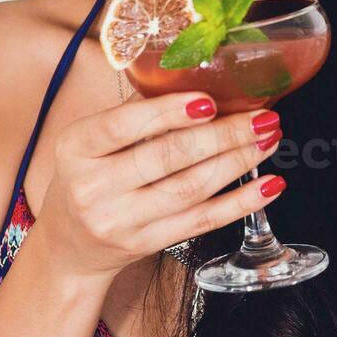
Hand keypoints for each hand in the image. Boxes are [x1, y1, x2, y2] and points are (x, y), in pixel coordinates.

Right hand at [33, 91, 283, 279]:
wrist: (69, 245)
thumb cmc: (88, 176)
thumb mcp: (91, 143)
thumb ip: (136, 119)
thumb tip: (206, 91)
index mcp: (76, 148)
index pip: (122, 125)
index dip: (168, 112)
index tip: (210, 100)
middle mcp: (93, 187)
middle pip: (167, 157)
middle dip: (223, 134)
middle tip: (261, 117)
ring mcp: (120, 221)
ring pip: (191, 188)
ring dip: (238, 162)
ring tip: (268, 140)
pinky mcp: (147, 244)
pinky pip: (203, 222)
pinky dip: (240, 202)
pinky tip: (268, 185)